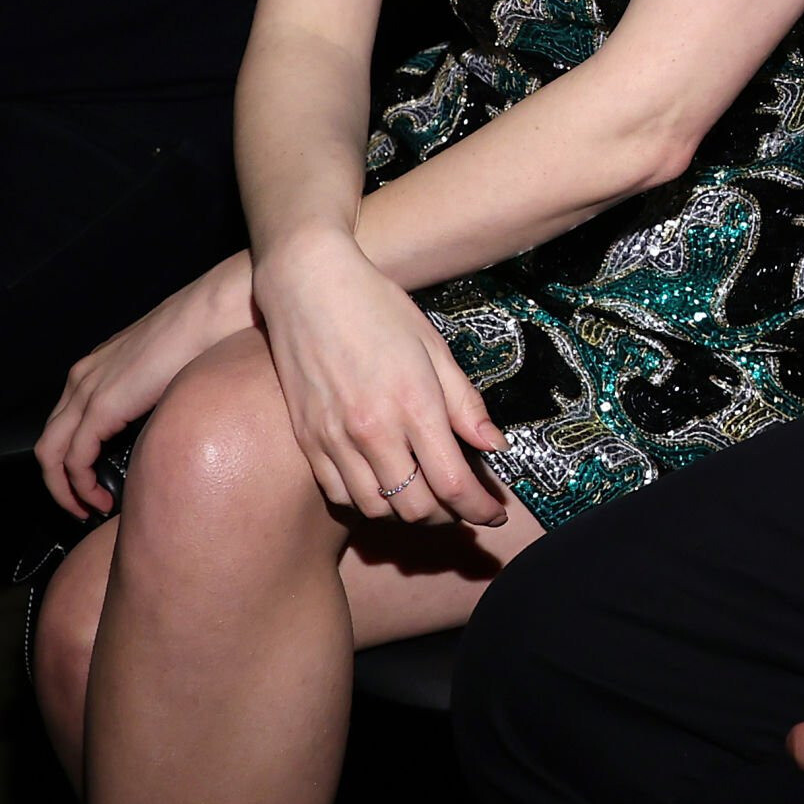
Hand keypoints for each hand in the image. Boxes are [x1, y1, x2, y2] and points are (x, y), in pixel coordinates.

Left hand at [36, 254, 255, 516]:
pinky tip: (101, 499)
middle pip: (50, 440)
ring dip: (65, 490)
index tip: (98, 480)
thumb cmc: (213, 329)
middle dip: (61, 481)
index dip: (75, 458)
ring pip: (50, 454)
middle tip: (85, 505)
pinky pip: (73, 459)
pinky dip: (79, 486)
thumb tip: (170, 419)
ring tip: (89, 509)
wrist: (221, 307)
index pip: (68, 421)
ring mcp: (89, 388)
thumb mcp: (176, 365)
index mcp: (102, 364)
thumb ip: (161, 390)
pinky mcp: (101, 405)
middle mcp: (85, 374)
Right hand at [252, 227, 508, 527]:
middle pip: (415, 508)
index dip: (479, 509)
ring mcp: (334, 439)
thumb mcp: (434, 347)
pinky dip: (366, 501)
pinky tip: (384, 483)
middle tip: (463, 503)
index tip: (495, 515)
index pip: (453, 483)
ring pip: (376, 509)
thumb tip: (495, 447)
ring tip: (426, 494)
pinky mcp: (307, 441)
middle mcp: (373, 431)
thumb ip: (465, 404)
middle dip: (447, 515)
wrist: (308, 287)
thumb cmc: (378, 308)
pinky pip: (338, 494)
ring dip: (407, 511)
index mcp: (414, 405)